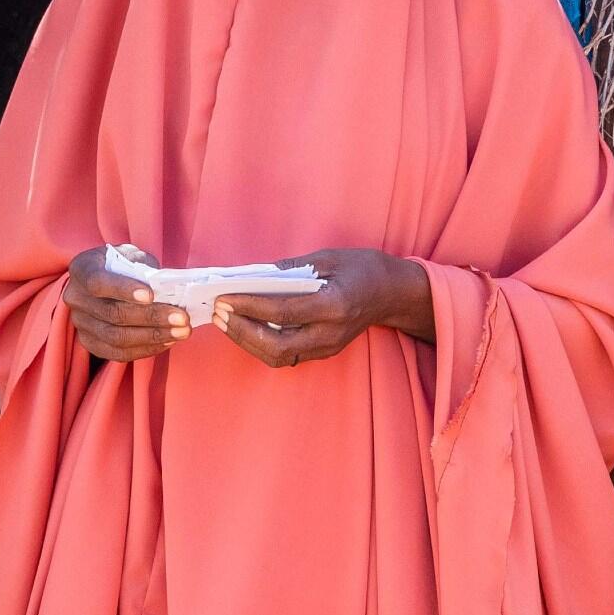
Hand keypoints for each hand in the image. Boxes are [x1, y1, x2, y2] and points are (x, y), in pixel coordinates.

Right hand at [61, 245, 188, 361]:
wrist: (106, 280)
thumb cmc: (123, 266)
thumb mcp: (131, 257)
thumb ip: (144, 269)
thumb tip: (168, 290)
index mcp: (82, 269)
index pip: (98, 282)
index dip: (123, 290)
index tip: (151, 296)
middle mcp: (75, 297)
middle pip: (112, 314)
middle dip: (151, 317)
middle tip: (182, 318)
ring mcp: (80, 323)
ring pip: (117, 338)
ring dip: (153, 336)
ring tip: (181, 332)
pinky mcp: (90, 343)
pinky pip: (118, 353)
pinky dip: (146, 349)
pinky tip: (167, 341)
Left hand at [215, 246, 432, 370]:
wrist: (392, 293)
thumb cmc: (363, 269)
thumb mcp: (329, 258)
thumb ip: (290, 268)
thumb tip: (253, 276)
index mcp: (335, 306)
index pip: (283, 313)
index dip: (249, 306)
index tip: (224, 298)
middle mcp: (331, 333)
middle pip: (277, 346)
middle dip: (242, 332)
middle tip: (220, 313)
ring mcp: (328, 347)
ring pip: (278, 356)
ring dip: (247, 342)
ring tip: (226, 321)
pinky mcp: (324, 352)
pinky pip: (286, 356)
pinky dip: (261, 345)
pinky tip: (245, 328)